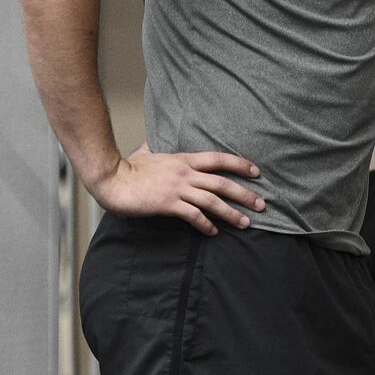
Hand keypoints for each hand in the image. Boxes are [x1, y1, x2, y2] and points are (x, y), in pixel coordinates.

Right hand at [89, 141, 266, 235]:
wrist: (111, 179)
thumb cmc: (127, 168)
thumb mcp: (147, 152)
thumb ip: (156, 148)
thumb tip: (153, 142)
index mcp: (184, 159)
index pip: (219, 159)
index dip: (240, 164)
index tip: (257, 172)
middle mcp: (185, 173)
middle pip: (223, 182)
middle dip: (245, 194)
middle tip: (262, 204)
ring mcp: (177, 188)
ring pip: (212, 201)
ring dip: (231, 213)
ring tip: (246, 223)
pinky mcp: (168, 203)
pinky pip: (193, 215)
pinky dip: (206, 224)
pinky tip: (213, 232)